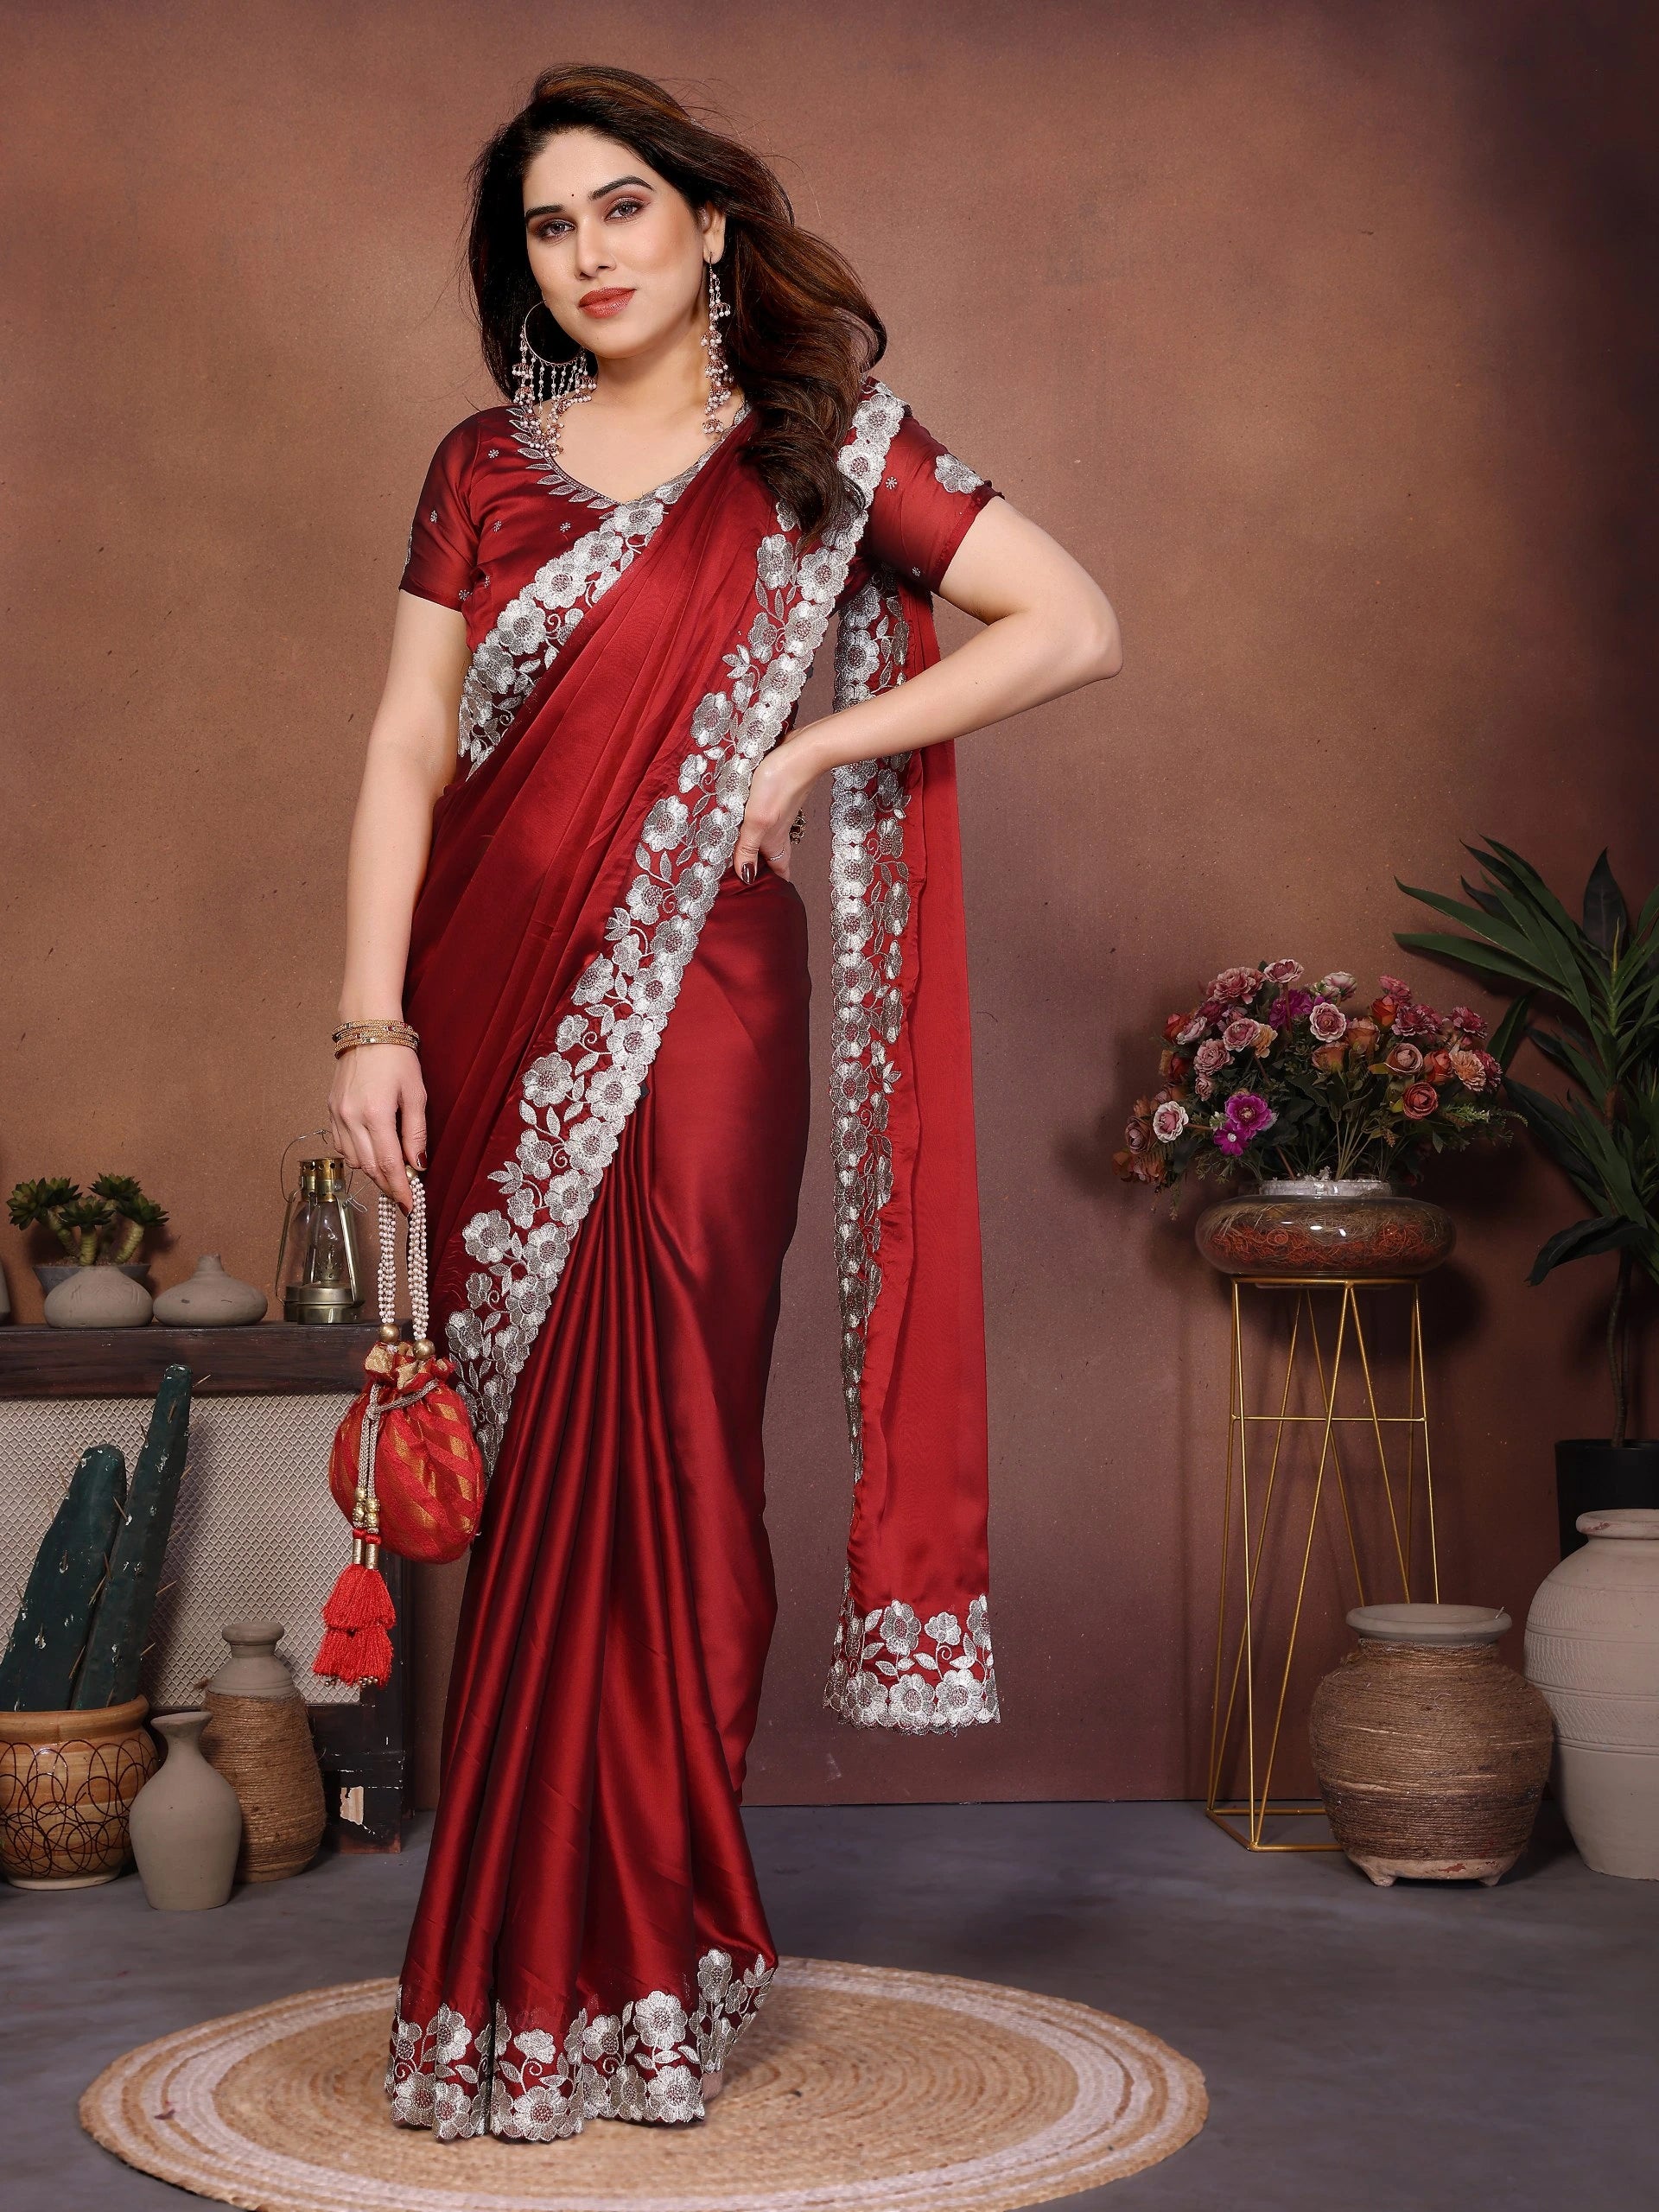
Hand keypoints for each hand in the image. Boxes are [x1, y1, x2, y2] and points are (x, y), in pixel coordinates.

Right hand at [329, 1043, 425, 1211]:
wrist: (367, 1030)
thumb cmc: (398, 1058)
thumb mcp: (416, 1094)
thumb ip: (416, 1132)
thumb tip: (418, 1165)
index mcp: (376, 1114)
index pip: (388, 1164)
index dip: (399, 1189)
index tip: (409, 1206)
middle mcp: (351, 1118)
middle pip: (369, 1167)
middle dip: (387, 1185)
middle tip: (403, 1194)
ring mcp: (337, 1115)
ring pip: (353, 1160)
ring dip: (372, 1171)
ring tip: (391, 1172)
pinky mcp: (330, 1110)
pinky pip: (341, 1145)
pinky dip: (357, 1155)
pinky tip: (371, 1151)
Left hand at [732, 738, 819, 884]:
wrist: (800, 754)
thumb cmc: (778, 786)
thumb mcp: (756, 821)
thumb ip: (747, 849)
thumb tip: (746, 878)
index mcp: (774, 842)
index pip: (779, 872)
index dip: (772, 886)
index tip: (763, 899)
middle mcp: (778, 831)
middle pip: (773, 858)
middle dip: (763, 871)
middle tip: (746, 882)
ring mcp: (778, 814)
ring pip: (769, 839)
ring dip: (758, 849)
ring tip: (741, 857)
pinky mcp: (776, 797)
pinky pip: (766, 820)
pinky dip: (756, 828)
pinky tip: (744, 822)